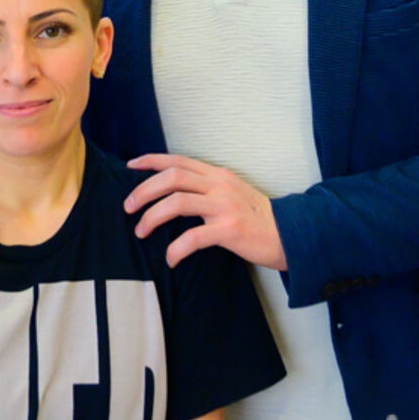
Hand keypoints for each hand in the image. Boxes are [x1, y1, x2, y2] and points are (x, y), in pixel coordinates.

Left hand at [124, 153, 285, 270]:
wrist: (291, 235)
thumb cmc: (257, 218)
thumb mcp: (232, 193)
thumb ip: (207, 189)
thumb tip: (174, 194)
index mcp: (218, 175)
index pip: (178, 161)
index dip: (151, 161)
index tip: (130, 165)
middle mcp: (219, 185)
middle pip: (172, 177)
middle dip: (143, 191)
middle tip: (128, 207)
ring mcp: (225, 206)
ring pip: (177, 203)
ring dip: (152, 217)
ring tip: (141, 231)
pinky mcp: (230, 229)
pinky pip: (193, 237)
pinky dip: (176, 249)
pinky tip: (170, 258)